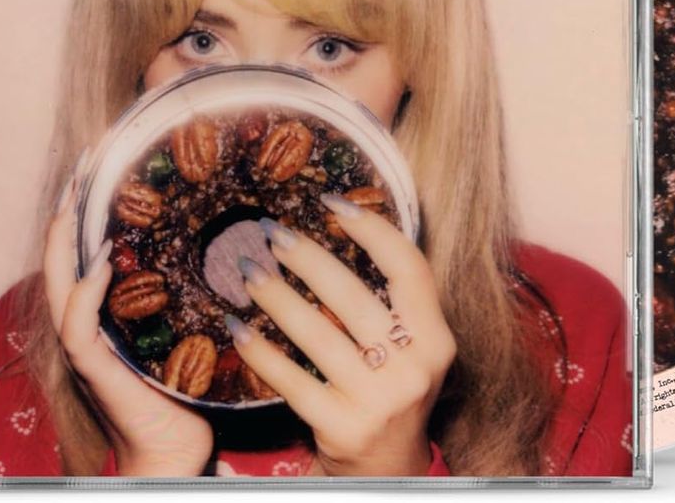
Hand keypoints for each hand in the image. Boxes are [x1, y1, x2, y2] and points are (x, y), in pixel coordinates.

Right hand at [44, 162, 212, 475]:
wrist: (177, 450)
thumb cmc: (190, 392)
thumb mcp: (190, 331)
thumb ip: (193, 294)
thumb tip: (238, 244)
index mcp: (106, 315)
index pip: (82, 255)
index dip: (81, 214)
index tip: (96, 168)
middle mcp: (87, 326)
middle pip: (59, 261)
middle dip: (64, 214)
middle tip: (80, 167)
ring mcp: (86, 348)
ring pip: (58, 285)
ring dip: (62, 241)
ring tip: (73, 199)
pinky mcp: (95, 370)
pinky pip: (78, 327)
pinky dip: (86, 292)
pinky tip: (103, 261)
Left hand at [226, 194, 457, 475]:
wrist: (388, 472)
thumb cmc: (393, 392)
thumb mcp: (413, 348)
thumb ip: (394, 301)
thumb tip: (344, 224)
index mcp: (437, 339)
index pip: (409, 268)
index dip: (372, 229)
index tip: (332, 201)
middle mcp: (414, 368)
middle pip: (353, 295)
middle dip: (308, 258)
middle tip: (275, 233)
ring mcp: (379, 401)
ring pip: (317, 334)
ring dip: (275, 296)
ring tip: (248, 271)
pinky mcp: (342, 428)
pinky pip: (291, 380)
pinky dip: (260, 351)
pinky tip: (238, 327)